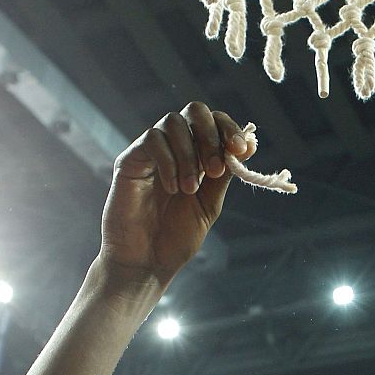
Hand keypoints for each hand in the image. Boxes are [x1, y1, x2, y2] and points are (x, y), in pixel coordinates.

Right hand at [99, 103, 252, 290]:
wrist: (146, 263)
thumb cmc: (175, 239)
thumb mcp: (209, 205)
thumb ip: (223, 176)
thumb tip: (244, 147)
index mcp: (196, 158)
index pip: (215, 124)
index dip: (230, 129)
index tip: (241, 150)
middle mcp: (174, 149)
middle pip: (195, 111)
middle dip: (211, 134)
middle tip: (215, 168)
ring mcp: (151, 153)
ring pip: (173, 122)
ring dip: (189, 153)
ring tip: (190, 189)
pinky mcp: (130, 160)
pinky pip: (152, 140)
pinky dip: (168, 161)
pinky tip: (173, 188)